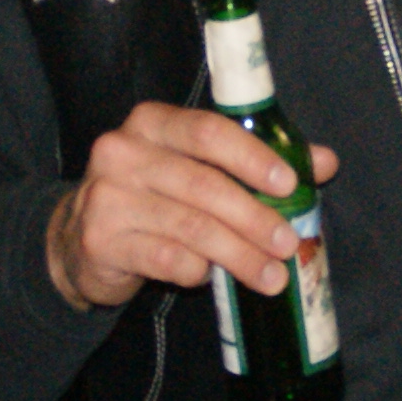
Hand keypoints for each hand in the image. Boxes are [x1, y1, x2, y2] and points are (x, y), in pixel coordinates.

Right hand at [46, 103, 340, 312]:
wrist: (77, 238)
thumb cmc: (151, 196)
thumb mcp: (196, 168)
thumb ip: (255, 161)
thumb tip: (324, 161)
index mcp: (151, 123)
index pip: (207, 130)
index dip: (251, 157)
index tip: (289, 183)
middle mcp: (122, 152)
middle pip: (203, 185)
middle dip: (254, 218)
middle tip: (288, 243)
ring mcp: (107, 196)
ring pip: (189, 226)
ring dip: (238, 254)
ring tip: (271, 276)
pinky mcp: (101, 240)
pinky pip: (165, 258)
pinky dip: (196, 270)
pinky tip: (210, 277)